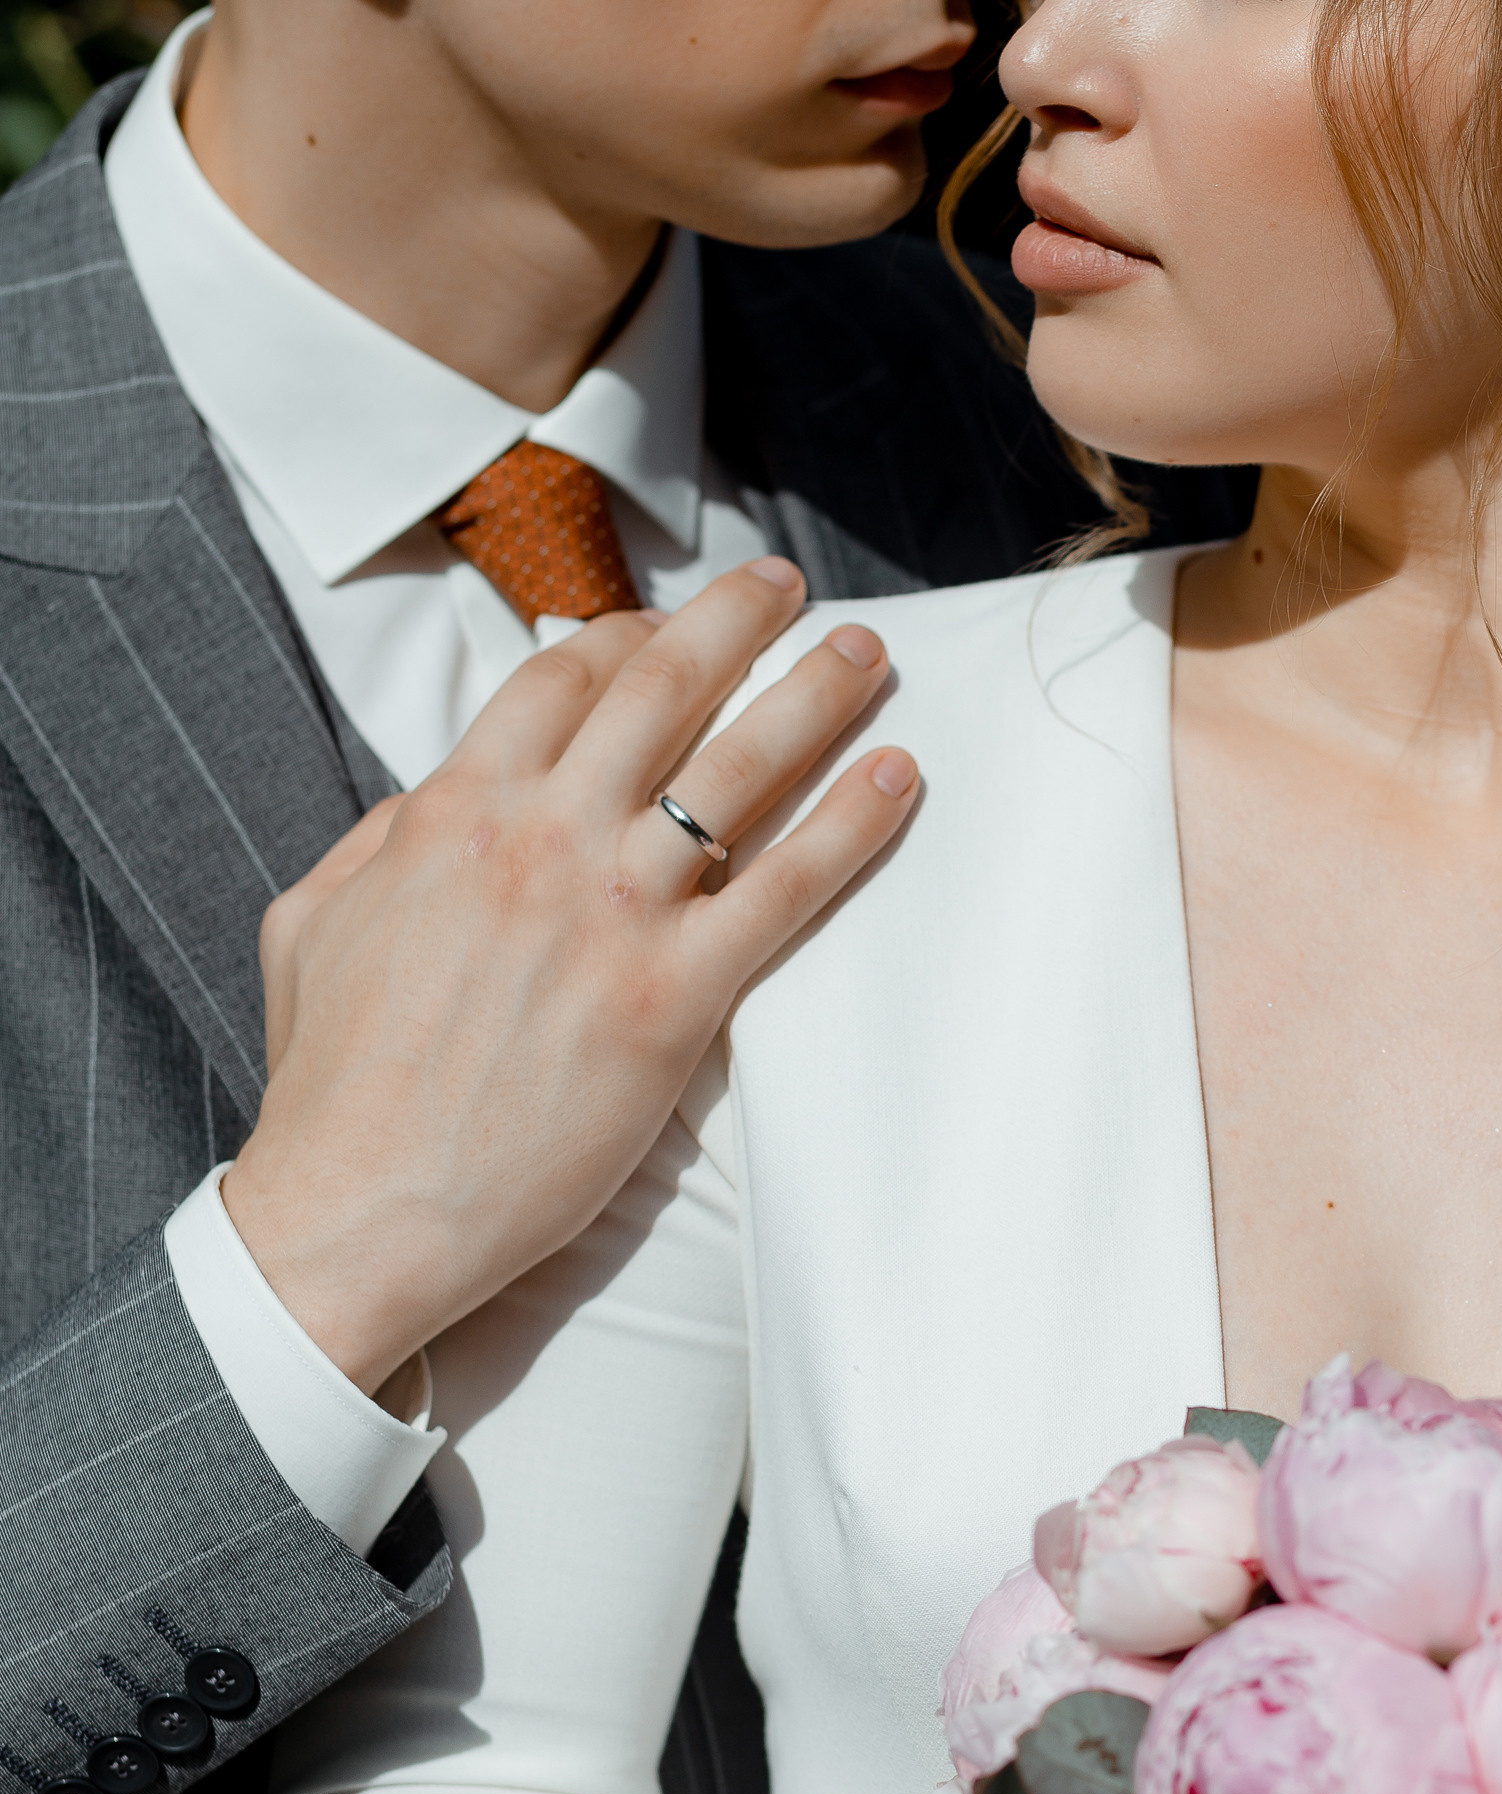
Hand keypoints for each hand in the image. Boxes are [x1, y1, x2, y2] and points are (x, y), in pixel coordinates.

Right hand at [223, 558, 912, 1391]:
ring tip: (866, 650)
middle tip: (784, 584)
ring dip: (815, 693)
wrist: (359, 1209)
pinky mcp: (675, 1000)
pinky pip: (786, 890)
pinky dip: (849, 825)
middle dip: (734, 620)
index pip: (559, 678)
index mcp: (451, 812)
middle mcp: (541, 840)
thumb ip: (378, 842)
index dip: (626, 634)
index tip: (671, 623)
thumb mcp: (313, 925)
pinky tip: (896, 777)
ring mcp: (614, 915)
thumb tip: (428, 799)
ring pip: (738, 769)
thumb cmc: (331, 1085)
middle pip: (661, 690)